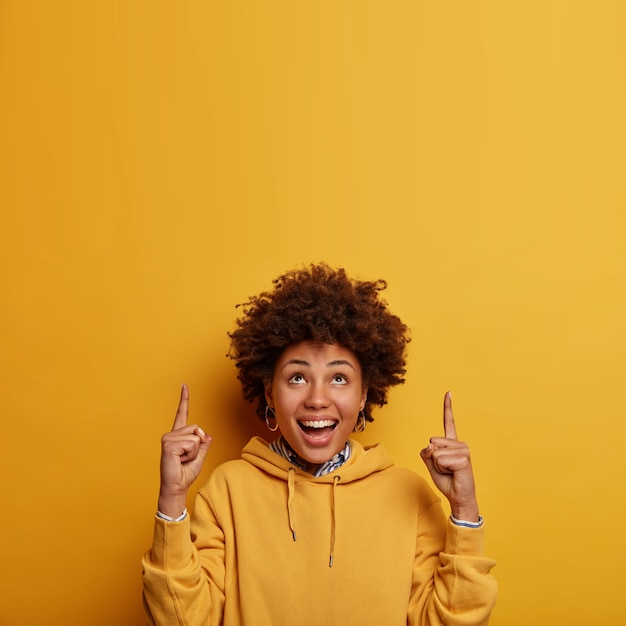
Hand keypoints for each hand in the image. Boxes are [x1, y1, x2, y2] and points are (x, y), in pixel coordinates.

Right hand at [158, 384, 211, 517]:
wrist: (177, 487)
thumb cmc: (185, 474)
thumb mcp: (200, 457)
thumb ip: (204, 445)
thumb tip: (207, 435)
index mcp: (179, 435)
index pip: (182, 414)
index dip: (184, 399)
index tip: (184, 385)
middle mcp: (172, 434)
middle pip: (197, 428)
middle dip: (199, 444)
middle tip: (187, 457)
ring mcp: (169, 438)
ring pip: (196, 436)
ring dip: (194, 451)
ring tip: (182, 459)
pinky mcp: (168, 444)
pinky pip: (191, 443)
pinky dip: (190, 454)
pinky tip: (179, 460)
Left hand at [420, 392, 478, 521]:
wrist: (458, 497)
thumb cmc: (447, 481)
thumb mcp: (431, 465)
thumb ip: (427, 452)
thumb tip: (431, 444)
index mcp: (451, 443)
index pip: (448, 422)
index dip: (448, 407)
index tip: (448, 392)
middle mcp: (459, 443)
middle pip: (432, 443)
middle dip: (432, 459)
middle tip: (445, 469)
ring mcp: (463, 449)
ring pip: (435, 452)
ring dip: (437, 465)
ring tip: (450, 471)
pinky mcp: (464, 458)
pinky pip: (440, 459)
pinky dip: (442, 469)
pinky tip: (454, 473)